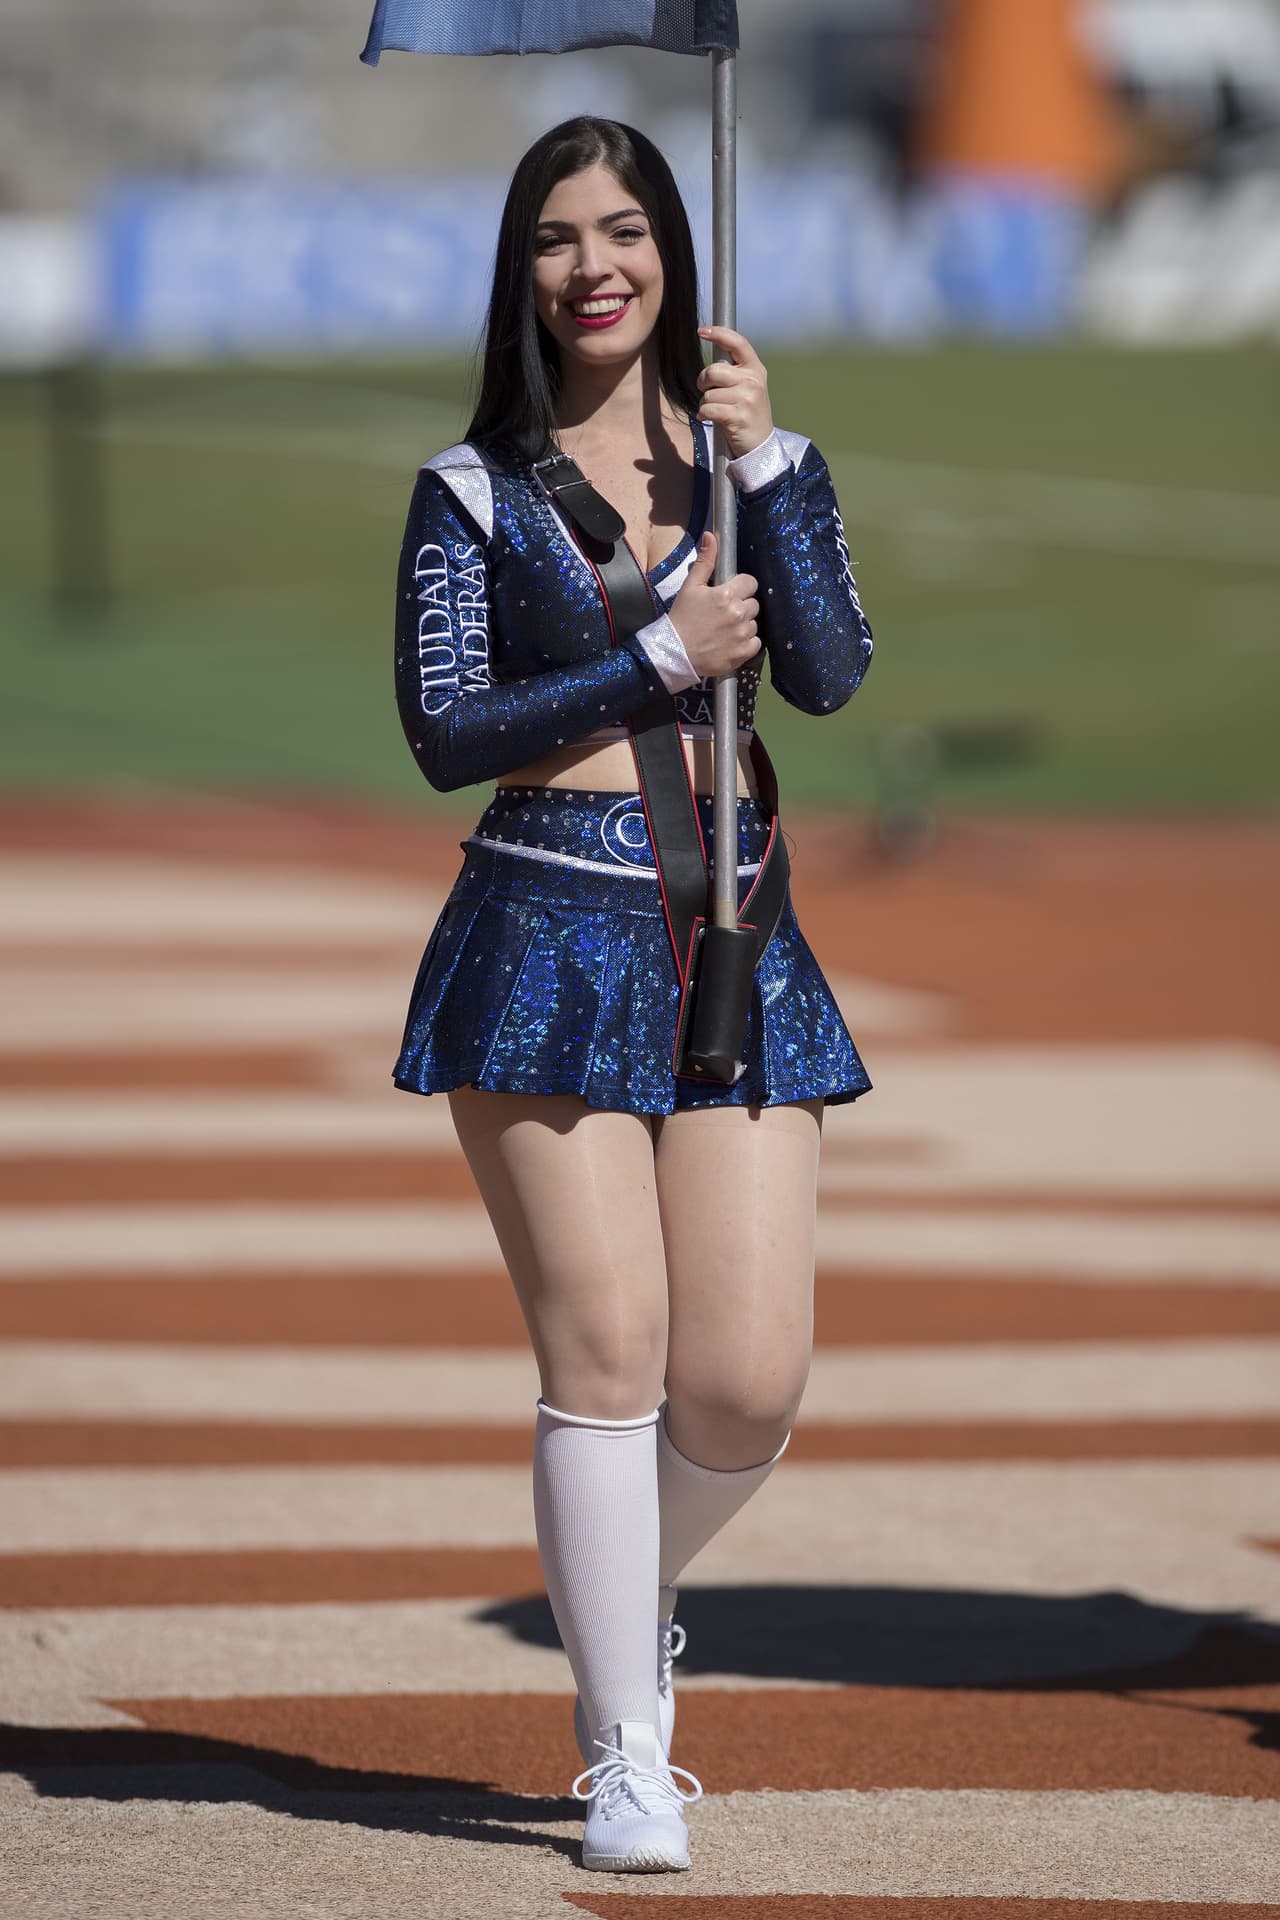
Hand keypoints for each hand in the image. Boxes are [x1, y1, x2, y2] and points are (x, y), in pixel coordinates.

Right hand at [667, 531, 760, 679]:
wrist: (675, 653)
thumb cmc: (681, 618)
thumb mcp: (690, 587)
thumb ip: (705, 562)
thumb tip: (711, 535)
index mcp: (727, 594)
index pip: (750, 582)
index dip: (741, 587)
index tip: (731, 594)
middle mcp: (739, 613)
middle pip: (753, 604)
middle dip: (742, 606)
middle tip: (724, 615)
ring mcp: (743, 634)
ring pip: (754, 623)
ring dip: (743, 625)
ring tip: (725, 630)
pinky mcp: (744, 652)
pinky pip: (755, 643)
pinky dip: (746, 643)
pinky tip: (731, 643)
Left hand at [696, 325, 773, 459]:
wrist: (760, 444)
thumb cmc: (747, 413)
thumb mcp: (748, 386)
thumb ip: (733, 371)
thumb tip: (711, 356)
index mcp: (755, 369)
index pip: (737, 343)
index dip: (719, 334)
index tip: (702, 331)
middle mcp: (753, 380)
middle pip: (713, 370)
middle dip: (703, 382)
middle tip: (708, 391)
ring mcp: (747, 398)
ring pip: (708, 393)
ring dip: (705, 404)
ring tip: (717, 411)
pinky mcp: (738, 415)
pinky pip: (708, 408)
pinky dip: (704, 415)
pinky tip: (711, 419)